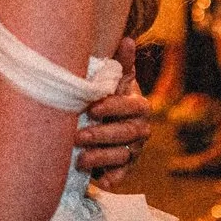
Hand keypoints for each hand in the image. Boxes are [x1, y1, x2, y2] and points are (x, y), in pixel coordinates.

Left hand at [79, 35, 150, 185]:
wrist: (109, 117)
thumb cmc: (107, 93)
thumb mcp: (114, 78)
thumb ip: (121, 63)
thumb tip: (127, 38)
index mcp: (138, 104)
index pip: (130, 107)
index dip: (113, 108)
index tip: (93, 108)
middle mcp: (141, 128)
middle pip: (127, 134)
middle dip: (102, 135)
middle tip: (79, 136)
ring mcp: (134, 148)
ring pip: (122, 155)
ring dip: (101, 158)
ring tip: (79, 159)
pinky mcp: (125, 166)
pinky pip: (122, 175)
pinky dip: (112, 179)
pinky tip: (100, 182)